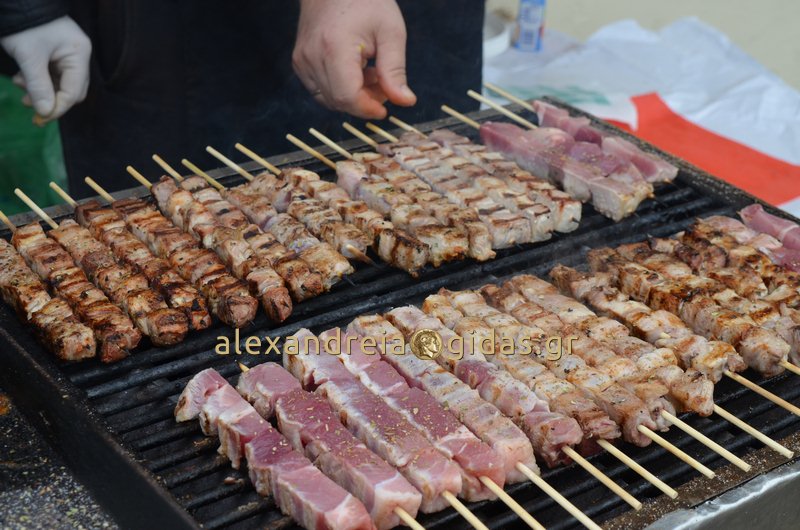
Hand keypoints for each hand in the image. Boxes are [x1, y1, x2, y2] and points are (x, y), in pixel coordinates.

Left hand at [1, 16, 91, 123]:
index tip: (41, 118)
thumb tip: (45, 113)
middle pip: (71, 89)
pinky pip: (52, 74)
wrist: (14, 2)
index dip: (58, 107)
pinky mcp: (57, 53)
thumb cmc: (25, 26)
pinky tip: (23, 78)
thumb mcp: (29, 58)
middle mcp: (79, 55)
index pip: (74, 91)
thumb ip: (39, 87)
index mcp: (79, 54)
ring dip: (41, 89)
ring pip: (60, 83)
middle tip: (28, 103)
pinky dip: (38, 80)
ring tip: (20, 85)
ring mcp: (69, 54)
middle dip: (50, 98)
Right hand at [293, 0, 416, 118]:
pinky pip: (320, 90)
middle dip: (364, 103)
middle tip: (384, 86)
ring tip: (371, 74)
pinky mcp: (300, 62)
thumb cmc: (365, 1)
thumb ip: (395, 71)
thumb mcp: (390, 33)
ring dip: (353, 97)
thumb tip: (405, 102)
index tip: (385, 108)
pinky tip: (355, 72)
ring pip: (328, 99)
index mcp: (334, 48)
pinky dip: (340, 89)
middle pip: (338, 101)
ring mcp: (302, 60)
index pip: (348, 97)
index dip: (368, 109)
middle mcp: (312, 57)